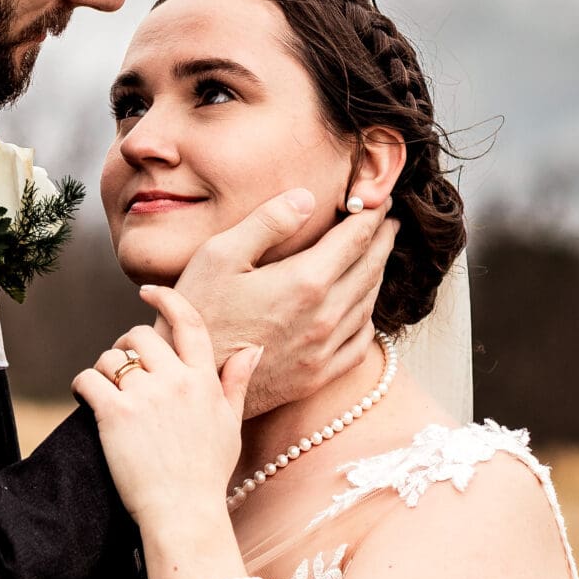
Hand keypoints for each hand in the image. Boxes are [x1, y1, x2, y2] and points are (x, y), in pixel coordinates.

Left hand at [73, 289, 258, 533]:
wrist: (184, 514)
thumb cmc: (206, 474)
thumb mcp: (230, 424)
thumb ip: (236, 383)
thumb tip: (252, 349)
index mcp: (204, 380)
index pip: (188, 323)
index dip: (166, 300)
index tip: (148, 292)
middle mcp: (176, 381)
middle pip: (140, 336)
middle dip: (126, 347)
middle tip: (122, 369)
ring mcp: (145, 397)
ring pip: (112, 357)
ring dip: (104, 369)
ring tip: (106, 390)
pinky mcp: (115, 414)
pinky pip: (88, 379)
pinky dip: (81, 385)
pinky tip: (84, 397)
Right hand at [173, 193, 396, 415]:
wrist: (190, 380)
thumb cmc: (197, 313)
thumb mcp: (220, 255)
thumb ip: (267, 222)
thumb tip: (306, 198)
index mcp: (306, 281)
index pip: (356, 239)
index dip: (373, 216)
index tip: (382, 202)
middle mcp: (325, 316)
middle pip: (370, 269)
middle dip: (383, 241)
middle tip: (388, 224)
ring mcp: (324, 349)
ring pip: (368, 304)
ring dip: (377, 275)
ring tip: (376, 257)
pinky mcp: (317, 375)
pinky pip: (359, 343)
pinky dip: (367, 318)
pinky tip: (361, 309)